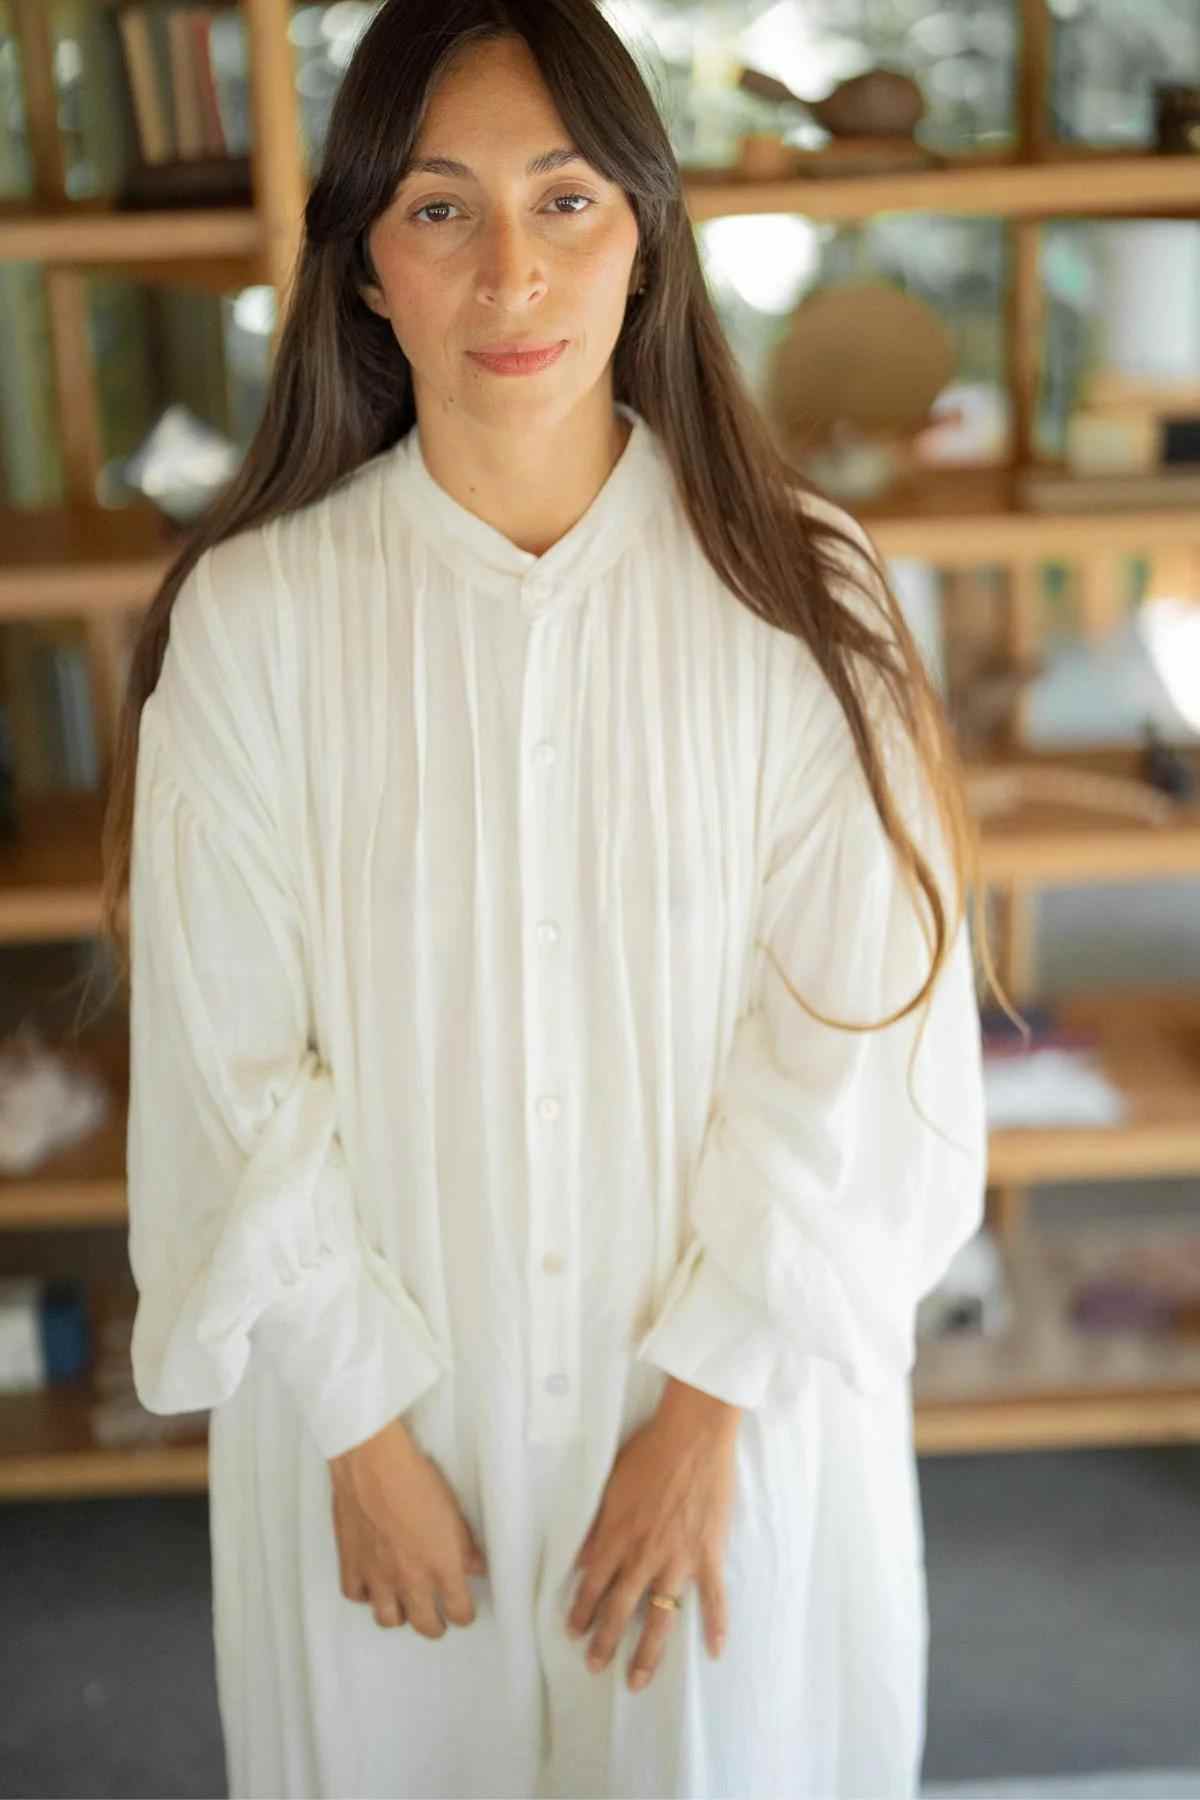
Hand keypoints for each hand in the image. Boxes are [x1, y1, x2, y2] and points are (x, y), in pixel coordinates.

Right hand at [328, 1417, 487, 1636]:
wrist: (374, 1464)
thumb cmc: (416, 1480)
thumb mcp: (454, 1512)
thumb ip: (466, 1548)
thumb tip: (477, 1567)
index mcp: (441, 1567)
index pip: (459, 1612)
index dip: (464, 1615)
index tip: (463, 1611)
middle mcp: (410, 1580)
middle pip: (425, 1626)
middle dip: (434, 1626)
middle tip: (437, 1619)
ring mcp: (378, 1576)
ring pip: (389, 1620)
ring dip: (400, 1615)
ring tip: (405, 1606)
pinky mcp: (351, 1565)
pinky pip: (356, 1596)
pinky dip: (365, 1595)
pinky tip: (372, 1585)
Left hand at [566, 1382, 737, 1692]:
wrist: (693, 1436)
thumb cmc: (650, 1452)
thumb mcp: (610, 1486)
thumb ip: (597, 1527)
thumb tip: (582, 1560)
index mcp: (617, 1536)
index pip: (592, 1585)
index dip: (581, 1611)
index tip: (573, 1632)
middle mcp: (645, 1555)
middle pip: (620, 1609)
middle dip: (604, 1642)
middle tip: (595, 1666)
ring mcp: (679, 1559)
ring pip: (661, 1617)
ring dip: (647, 1652)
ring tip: (637, 1679)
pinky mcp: (709, 1554)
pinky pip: (714, 1598)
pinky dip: (715, 1626)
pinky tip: (713, 1651)